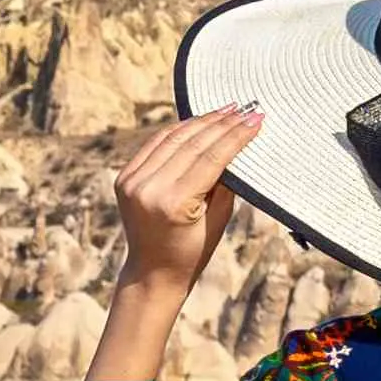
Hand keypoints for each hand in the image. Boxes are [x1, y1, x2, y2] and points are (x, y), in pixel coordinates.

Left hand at [92, 104, 262, 380]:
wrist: (152, 271)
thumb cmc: (193, 250)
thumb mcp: (218, 218)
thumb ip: (225, 180)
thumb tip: (236, 141)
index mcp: (173, 203)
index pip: (210, 158)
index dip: (235, 136)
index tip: (256, 119)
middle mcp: (148, 188)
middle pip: (191, 143)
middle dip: (221, 123)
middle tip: (245, 109)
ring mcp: (132, 181)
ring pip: (171, 138)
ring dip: (201, 121)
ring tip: (227, 110)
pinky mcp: (124, 177)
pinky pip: (155, 144)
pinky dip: (178, 130)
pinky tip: (198, 121)